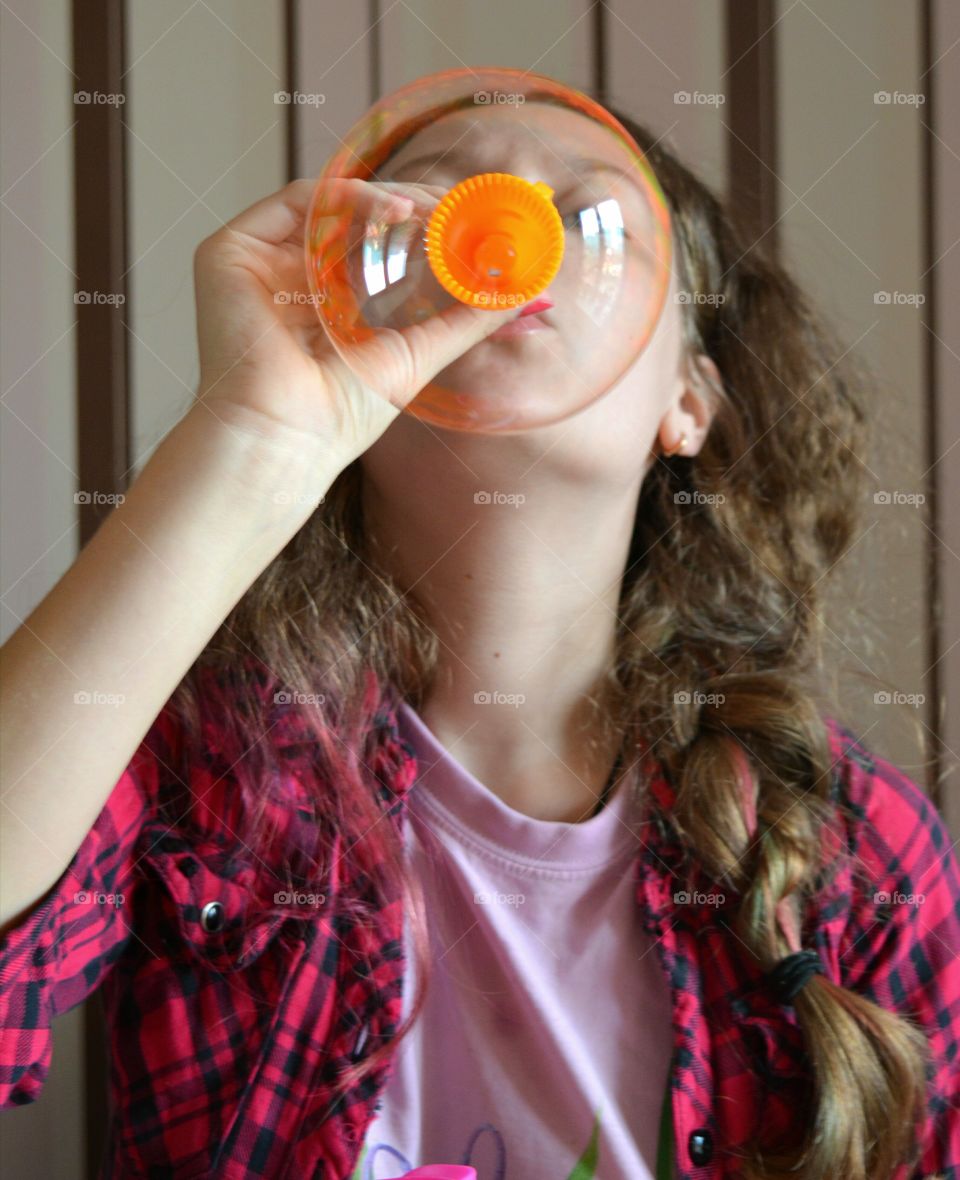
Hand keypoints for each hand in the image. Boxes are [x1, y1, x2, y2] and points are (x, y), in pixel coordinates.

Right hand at [191, 177, 520, 474]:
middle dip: (416, 207)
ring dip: (392, 198)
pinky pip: (299, 202)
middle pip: (357, 221)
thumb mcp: (415, 357)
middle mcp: (289, 279)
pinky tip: (397, 209)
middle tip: (465, 208)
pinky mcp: (231, 254)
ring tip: (441, 210)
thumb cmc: (337, 416)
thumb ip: (463, 322)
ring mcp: (260, 264)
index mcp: (324, 305)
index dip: (426, 230)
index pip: (378, 249)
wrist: (284, 439)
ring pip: (333, 206)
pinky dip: (351, 197)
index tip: (473, 224)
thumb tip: (522, 296)